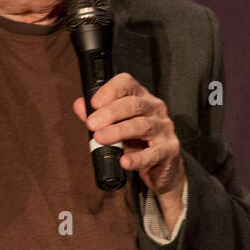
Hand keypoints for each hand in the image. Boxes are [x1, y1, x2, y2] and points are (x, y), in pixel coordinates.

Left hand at [74, 73, 186, 224]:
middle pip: (134, 104)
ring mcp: (164, 128)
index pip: (127, 84)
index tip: (93, 103)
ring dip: (119, 131)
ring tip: (100, 138)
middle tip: (91, 124)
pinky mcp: (169, 149)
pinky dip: (138, 158)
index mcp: (140, 98)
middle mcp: (154, 109)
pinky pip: (154, 153)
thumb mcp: (113, 125)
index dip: (110, 90)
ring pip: (143, 126)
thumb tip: (79, 105)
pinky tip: (124, 161)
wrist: (160, 165)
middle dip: (110, 113)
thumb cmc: (135, 140)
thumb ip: (96, 115)